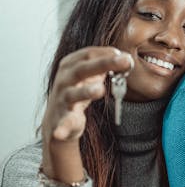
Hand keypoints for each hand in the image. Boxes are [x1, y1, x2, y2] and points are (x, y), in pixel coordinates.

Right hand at [41, 46, 131, 181]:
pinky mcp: (62, 118)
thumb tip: (127, 58)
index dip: (106, 53)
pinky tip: (61, 133)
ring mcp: (62, 98)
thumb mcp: (90, 75)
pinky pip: (62, 123)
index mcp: (70, 65)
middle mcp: (64, 79)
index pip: (88, 54)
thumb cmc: (77, 90)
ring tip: (100, 89)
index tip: (124, 54)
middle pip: (83, 69)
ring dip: (85, 92)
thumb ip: (105, 65)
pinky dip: (61, 129)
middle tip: (125, 61)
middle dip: (104, 63)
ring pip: (72, 94)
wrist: (57, 118)